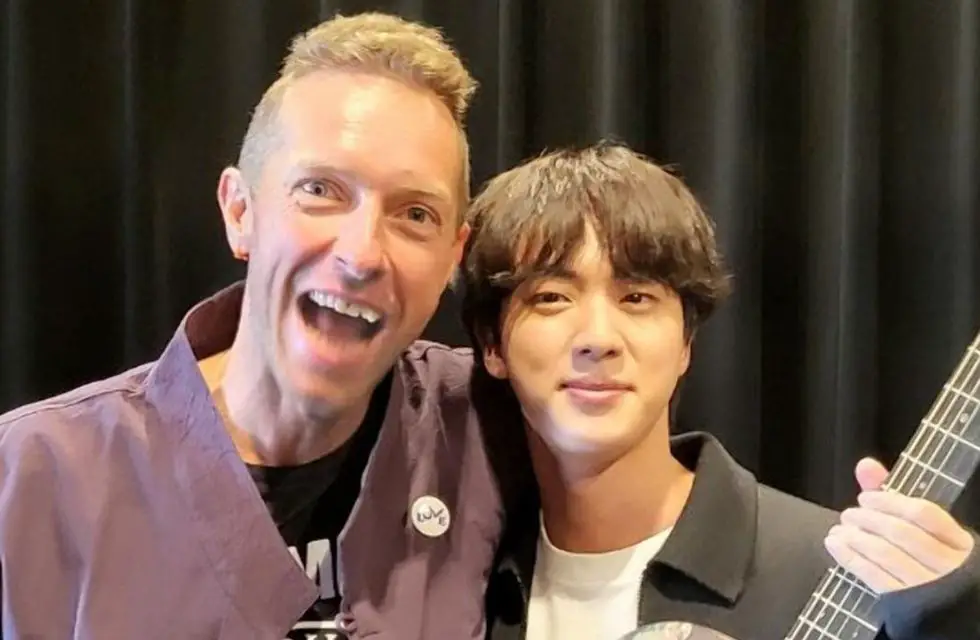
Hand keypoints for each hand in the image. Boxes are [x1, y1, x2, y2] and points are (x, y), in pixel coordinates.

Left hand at [823, 457, 974, 593]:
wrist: (944, 609)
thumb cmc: (930, 560)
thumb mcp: (923, 530)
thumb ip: (893, 497)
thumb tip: (865, 465)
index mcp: (957, 541)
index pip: (924, 513)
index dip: (888, 501)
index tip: (865, 497)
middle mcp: (947, 563)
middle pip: (900, 532)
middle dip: (867, 519)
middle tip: (849, 514)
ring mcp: (927, 586)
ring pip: (885, 553)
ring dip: (854, 537)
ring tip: (840, 530)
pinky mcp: (905, 604)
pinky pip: (873, 576)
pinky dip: (849, 557)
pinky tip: (835, 545)